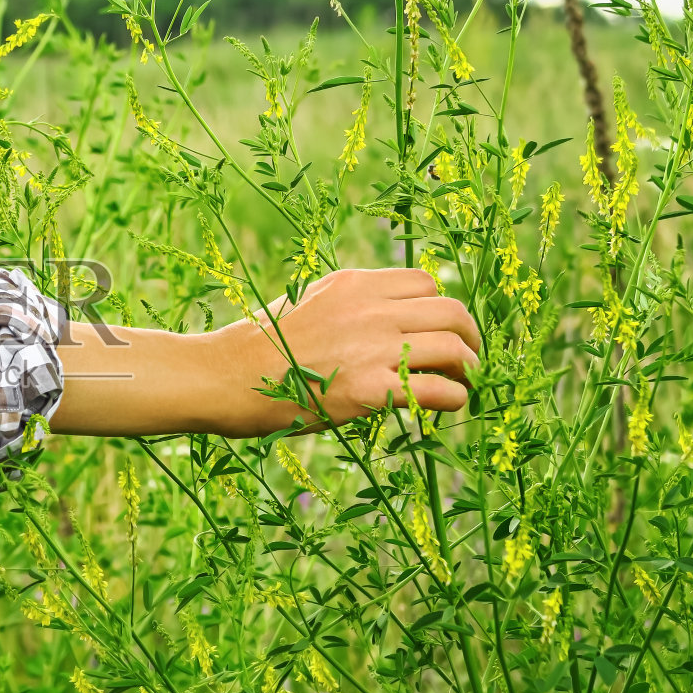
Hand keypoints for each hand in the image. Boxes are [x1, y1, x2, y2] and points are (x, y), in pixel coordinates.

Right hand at [50, 268, 480, 439]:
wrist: (224, 377)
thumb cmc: (256, 348)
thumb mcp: (306, 303)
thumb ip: (347, 305)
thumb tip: (380, 320)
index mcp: (354, 283)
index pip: (425, 282)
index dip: (440, 310)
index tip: (438, 334)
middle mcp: (370, 307)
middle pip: (451, 311)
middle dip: (469, 338)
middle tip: (466, 363)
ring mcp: (373, 347)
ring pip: (455, 347)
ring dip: (468, 370)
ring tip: (461, 388)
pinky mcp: (372, 389)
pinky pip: (440, 389)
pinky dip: (454, 400)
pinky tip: (444, 410)